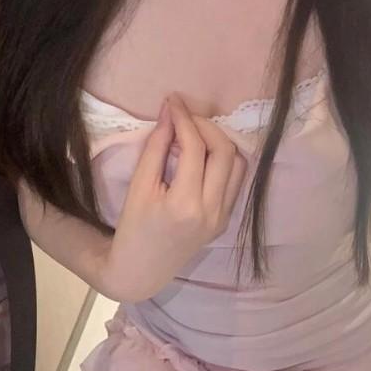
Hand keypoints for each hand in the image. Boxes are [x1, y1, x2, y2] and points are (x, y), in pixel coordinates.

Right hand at [103, 94, 248, 300]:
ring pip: (237, 163)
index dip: (184, 119)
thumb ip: (157, 148)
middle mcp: (212, 210)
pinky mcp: (226, 219)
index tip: (173, 101)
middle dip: (206, 126)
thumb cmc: (133, 227)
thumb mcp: (139, 187)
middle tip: (184, 117)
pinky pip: (235, 180)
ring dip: (219, 141)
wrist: (142, 269)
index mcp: (186, 204)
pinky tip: (204, 154)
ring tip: (193, 135)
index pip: (195, 147)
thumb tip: (170, 111)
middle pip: (224, 151)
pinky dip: (224, 160)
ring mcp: (223, 216)